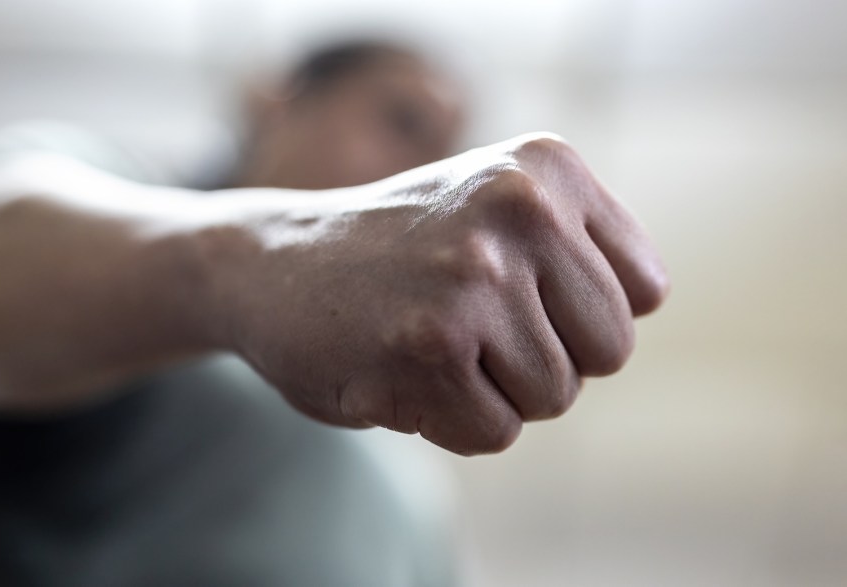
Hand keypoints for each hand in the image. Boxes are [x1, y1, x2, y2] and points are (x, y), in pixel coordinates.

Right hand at [214, 133, 668, 454]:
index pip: (643, 292)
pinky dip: (452, 420)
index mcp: (545, 169)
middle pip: (609, 350)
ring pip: (554, 396)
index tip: (517, 289)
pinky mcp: (428, 350)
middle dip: (547, 356)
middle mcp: (517, 210)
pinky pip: (496, 432)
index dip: (580, 313)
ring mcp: (471, 279)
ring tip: (431, 339)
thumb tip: (642, 304)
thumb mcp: (499, 206)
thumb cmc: (403, 249)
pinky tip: (402, 370)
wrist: (274, 262)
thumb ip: (581, 245)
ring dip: (496, 389)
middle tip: (470, 320)